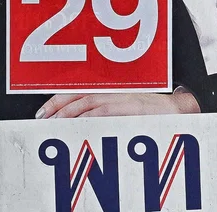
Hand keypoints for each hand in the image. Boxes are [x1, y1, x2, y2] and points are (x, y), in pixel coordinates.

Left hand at [36, 91, 201, 118]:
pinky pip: (104, 113)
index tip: (41, 113)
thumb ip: (102, 111)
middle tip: (41, 120)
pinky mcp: (129, 108)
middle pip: (76, 97)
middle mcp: (110, 91)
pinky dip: (88, 119)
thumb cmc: (147, 111)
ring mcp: (119, 98)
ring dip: (68, 114)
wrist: (175, 109)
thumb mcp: (121, 108)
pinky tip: (77, 126)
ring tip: (53, 125)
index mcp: (106, 90)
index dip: (55, 101)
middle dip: (56, 108)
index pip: (75, 93)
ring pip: (86, 104)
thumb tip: (78, 122)